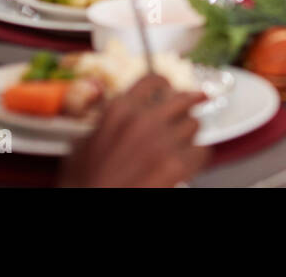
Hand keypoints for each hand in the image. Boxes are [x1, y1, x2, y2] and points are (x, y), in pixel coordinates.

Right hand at [59, 75, 209, 186]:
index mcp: (119, 111)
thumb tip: (116, 119)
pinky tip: (186, 163)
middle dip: (185, 107)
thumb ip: (105, 125)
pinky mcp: (177, 164)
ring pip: (194, 124)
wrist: (90, 206)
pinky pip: (202, 150)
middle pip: (182, 98)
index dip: (164, 84)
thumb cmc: (85, 183)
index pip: (152, 80)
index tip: (169, 88)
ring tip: (180, 145)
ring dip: (188, 135)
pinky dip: (196, 157)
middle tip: (188, 111)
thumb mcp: (83, 145)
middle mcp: (143, 120)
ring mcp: (162, 141)